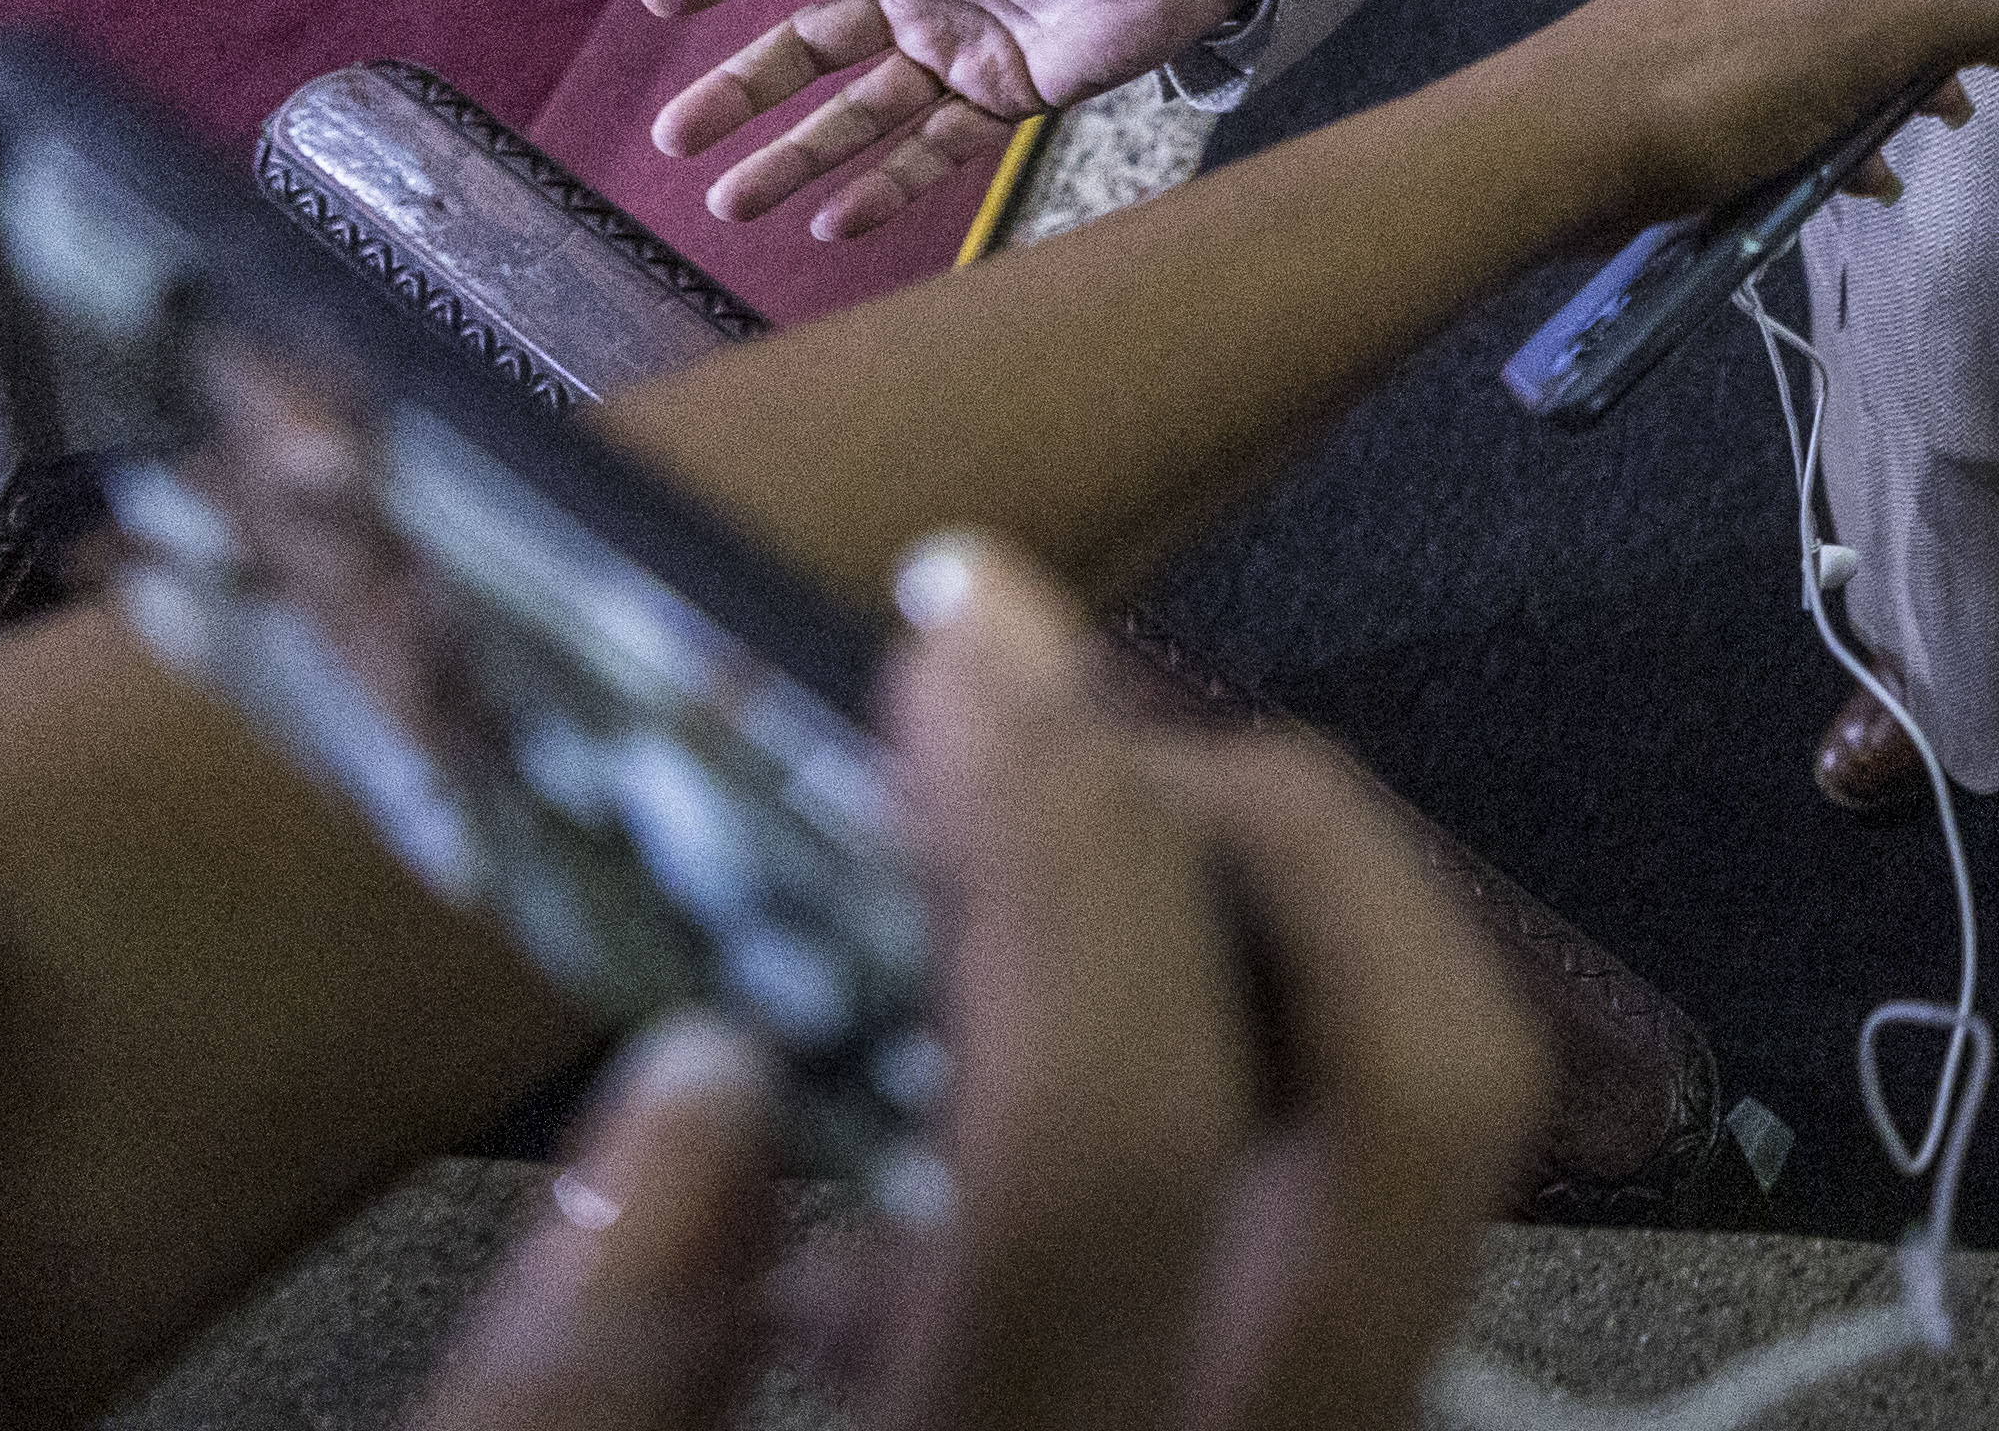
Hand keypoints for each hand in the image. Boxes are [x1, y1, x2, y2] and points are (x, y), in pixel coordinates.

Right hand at [401, 534, 1541, 1430]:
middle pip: (1417, 1105)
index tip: (941, 643)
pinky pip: (1347, 1252)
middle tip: (1039, 701)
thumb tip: (704, 1092)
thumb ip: (567, 1405)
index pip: (1097, 1146)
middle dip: (1256, 828)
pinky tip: (1043, 1042)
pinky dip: (1252, 1082)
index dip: (1039, 859)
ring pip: (1430, 1155)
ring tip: (1052, 829)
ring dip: (1283, 929)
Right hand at [642, 0, 1264, 240]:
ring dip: (792, 157)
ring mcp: (960, 53)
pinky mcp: (1007, 99)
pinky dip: (883, 187)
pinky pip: (932, 151)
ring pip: (855, 115)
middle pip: (806, 50)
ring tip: (727, 203)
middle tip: (673, 134)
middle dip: (739, 92)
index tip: (662, 1)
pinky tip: (829, 224)